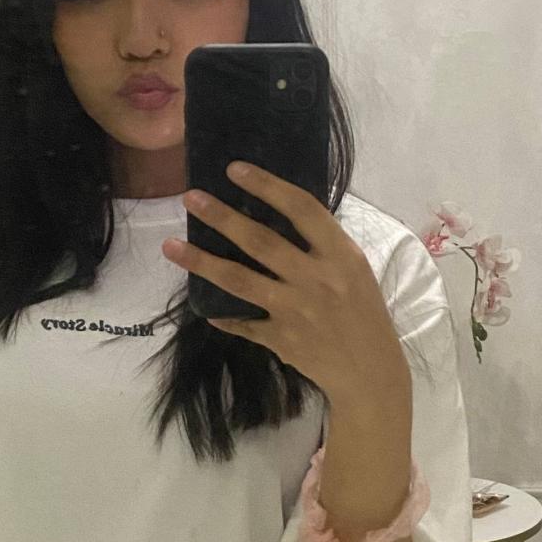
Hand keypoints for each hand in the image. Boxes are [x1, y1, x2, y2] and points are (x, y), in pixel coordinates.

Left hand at [161, 162, 408, 406]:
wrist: (370, 372)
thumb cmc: (364, 313)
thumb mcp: (354, 270)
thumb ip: (322, 246)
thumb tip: (279, 214)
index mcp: (341, 255)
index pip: (302, 209)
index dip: (268, 186)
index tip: (235, 169)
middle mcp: (316, 279)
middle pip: (260, 241)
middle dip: (222, 217)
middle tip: (190, 197)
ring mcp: (296, 310)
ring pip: (240, 280)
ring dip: (201, 261)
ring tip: (170, 245)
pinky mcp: (281, 339)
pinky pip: (242, 322)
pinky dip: (222, 314)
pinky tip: (203, 305)